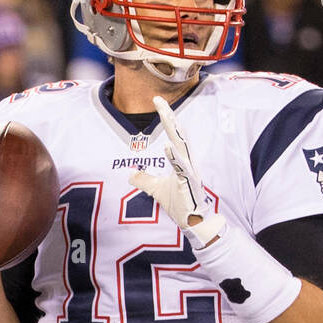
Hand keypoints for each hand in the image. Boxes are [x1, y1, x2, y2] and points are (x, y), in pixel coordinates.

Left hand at [128, 96, 223, 246]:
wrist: (193, 222)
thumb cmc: (180, 204)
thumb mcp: (156, 190)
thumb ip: (144, 180)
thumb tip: (130, 174)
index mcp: (181, 160)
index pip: (173, 134)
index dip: (166, 117)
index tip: (157, 101)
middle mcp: (187, 161)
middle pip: (178, 134)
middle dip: (168, 116)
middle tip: (158, 100)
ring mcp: (190, 171)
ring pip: (182, 146)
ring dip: (174, 130)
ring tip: (166, 115)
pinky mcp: (190, 183)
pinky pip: (182, 168)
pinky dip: (175, 157)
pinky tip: (168, 146)